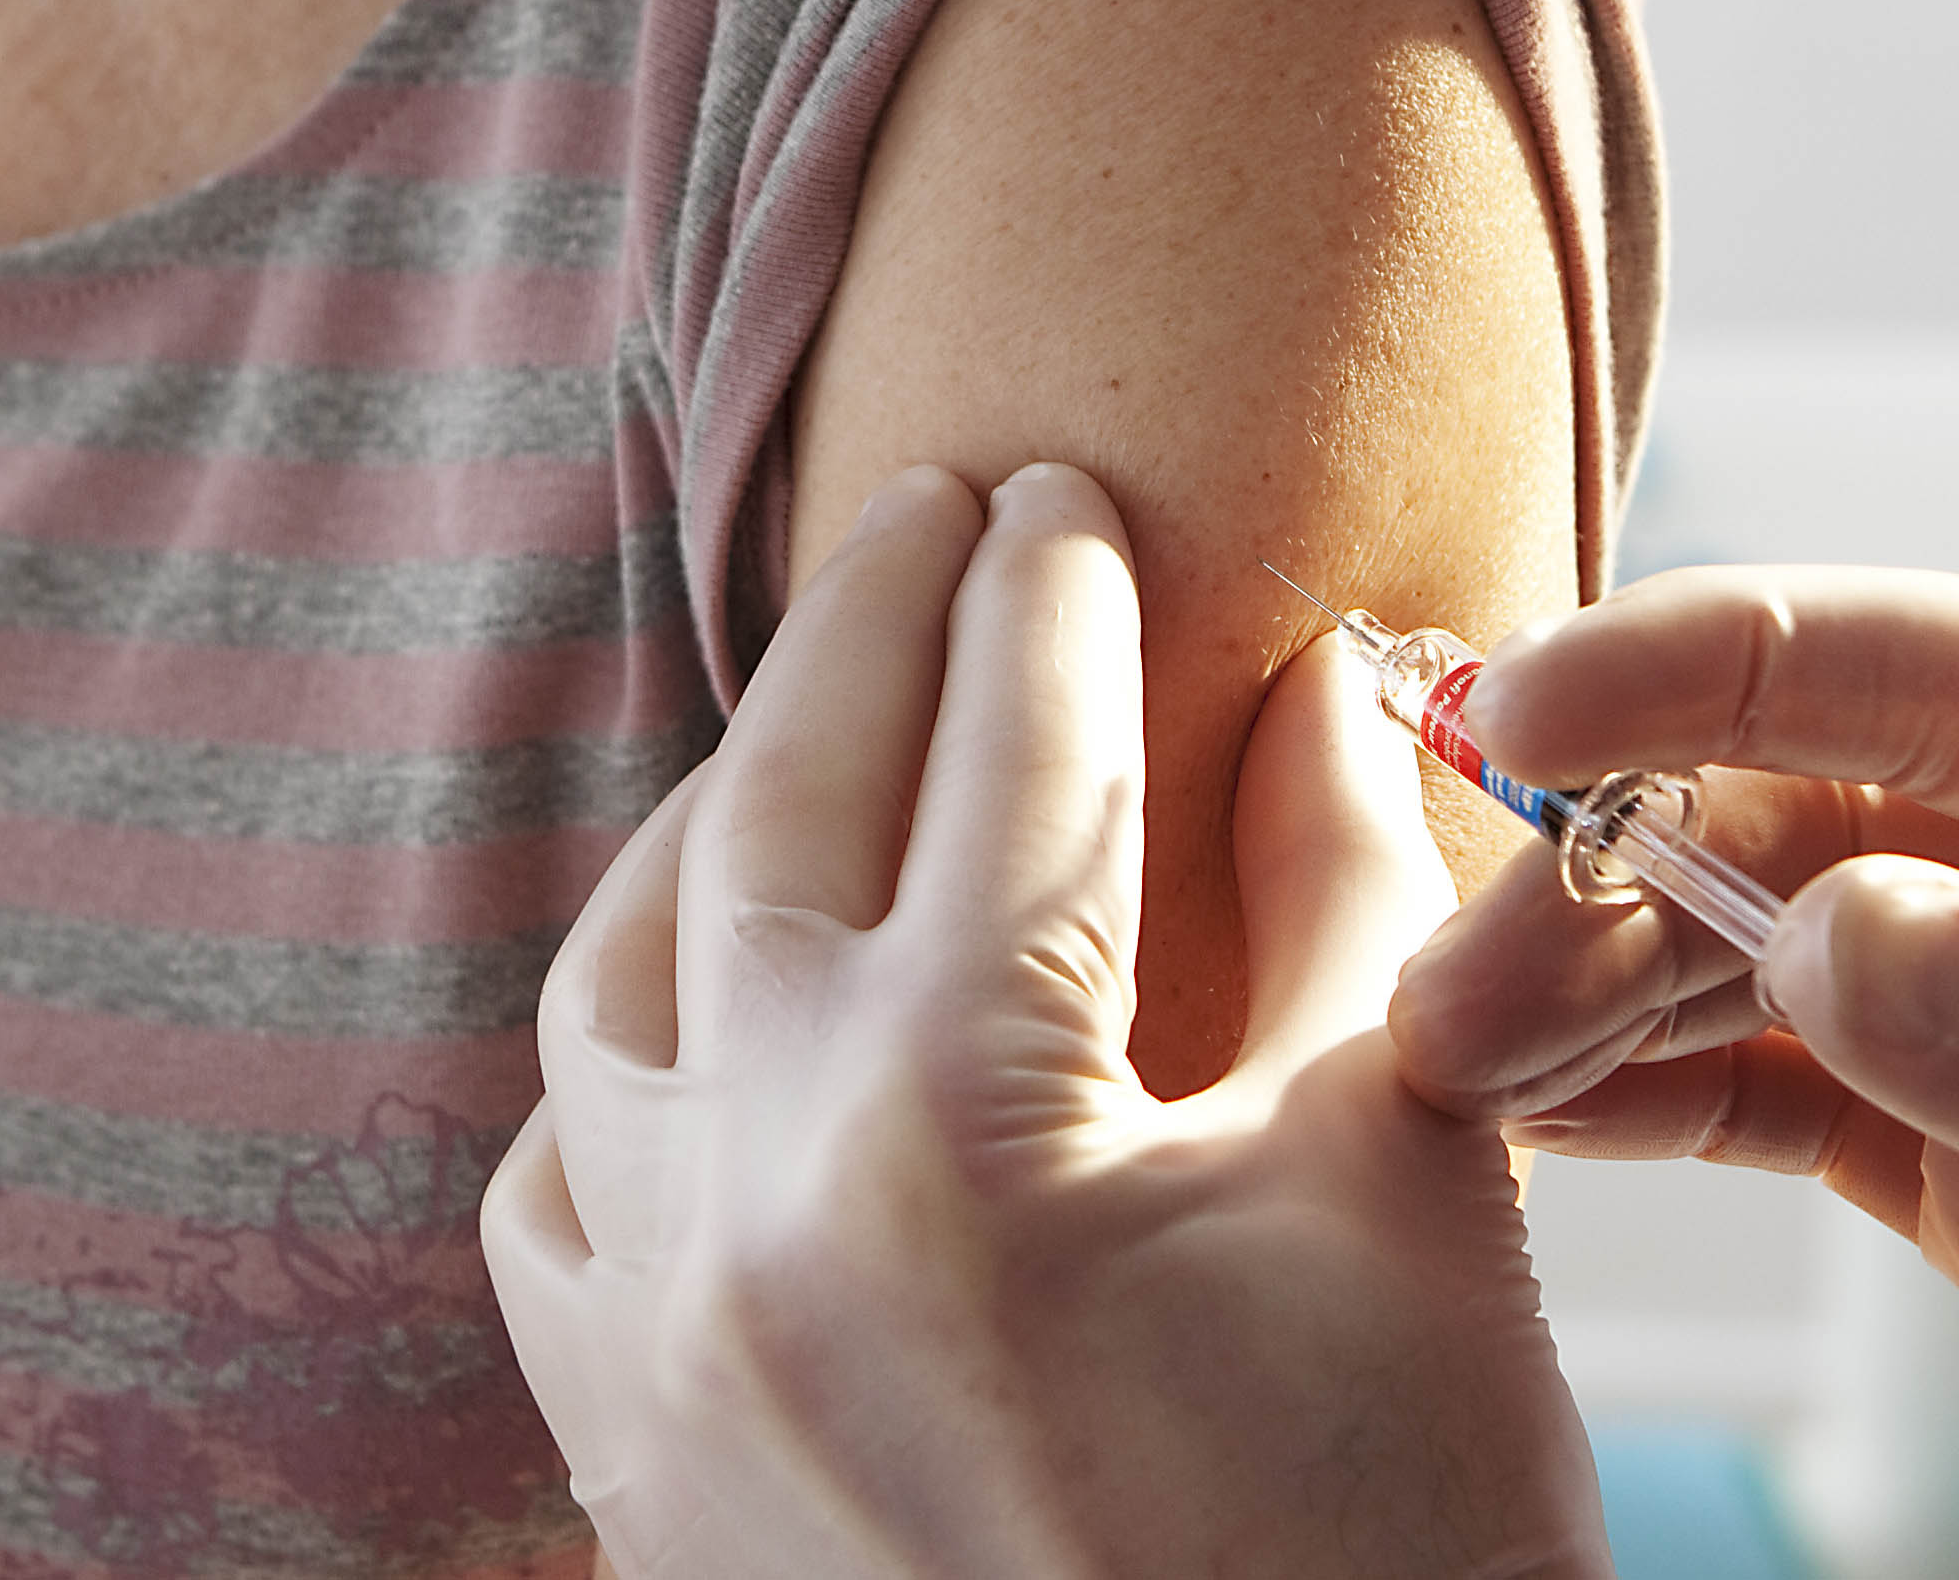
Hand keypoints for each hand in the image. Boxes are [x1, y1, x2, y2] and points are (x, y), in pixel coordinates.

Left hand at [486, 465, 1605, 1579]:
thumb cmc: (1399, 1561)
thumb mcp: (1407, 1187)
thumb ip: (1344, 905)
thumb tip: (1321, 685)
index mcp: (952, 1115)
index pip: (1007, 755)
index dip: (1054, 595)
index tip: (1071, 485)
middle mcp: (743, 1208)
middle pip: (770, 815)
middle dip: (865, 637)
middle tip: (939, 520)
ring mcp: (653, 1353)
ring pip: (608, 996)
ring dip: (711, 835)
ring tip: (809, 741)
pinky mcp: (630, 1476)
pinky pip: (551, 1208)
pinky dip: (618, 1075)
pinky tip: (706, 1023)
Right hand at [1392, 568, 1958, 1579]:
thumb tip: (1824, 932)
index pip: (1944, 669)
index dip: (1720, 665)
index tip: (1531, 711)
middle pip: (1814, 813)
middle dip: (1620, 870)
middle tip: (1454, 978)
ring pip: (1770, 957)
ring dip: (1604, 990)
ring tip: (1446, 1060)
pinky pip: (1790, 1107)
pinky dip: (1655, 1103)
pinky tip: (1539, 1117)